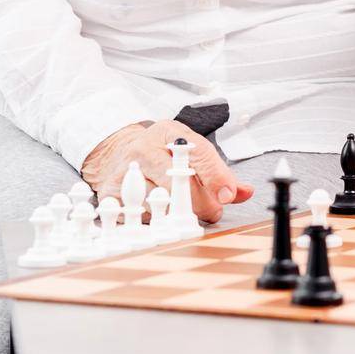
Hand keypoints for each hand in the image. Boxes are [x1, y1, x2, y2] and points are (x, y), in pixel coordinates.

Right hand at [80, 120, 253, 223]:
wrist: (115, 151)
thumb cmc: (161, 152)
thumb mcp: (189, 150)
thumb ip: (218, 172)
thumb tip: (245, 192)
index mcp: (169, 133)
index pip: (197, 153)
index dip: (215, 176)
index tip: (228, 195)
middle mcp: (144, 149)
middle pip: (178, 182)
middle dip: (200, 202)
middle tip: (212, 212)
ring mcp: (125, 172)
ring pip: (159, 202)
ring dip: (176, 214)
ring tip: (183, 211)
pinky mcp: (109, 193)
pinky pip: (138, 215)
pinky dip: (154, 220)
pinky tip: (159, 215)